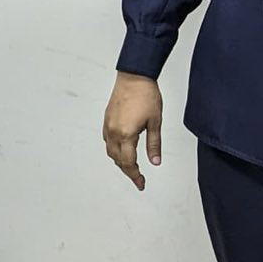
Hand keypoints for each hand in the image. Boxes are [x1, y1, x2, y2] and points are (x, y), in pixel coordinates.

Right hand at [103, 72, 162, 191]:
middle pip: (118, 160)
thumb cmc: (146, 96)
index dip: (135, 176)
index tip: (141, 184)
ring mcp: (108, 126)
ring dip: (120, 161)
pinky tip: (123, 149)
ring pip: (110, 151)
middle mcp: (113, 132)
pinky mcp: (106, 120)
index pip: (128, 163)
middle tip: (139, 178)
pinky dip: (114, 149)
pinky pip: (107, 141)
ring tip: (131, 166)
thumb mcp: (155, 123)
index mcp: (126, 134)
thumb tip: (155, 162)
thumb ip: (154, 145)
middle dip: (128, 171)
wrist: (134, 77)